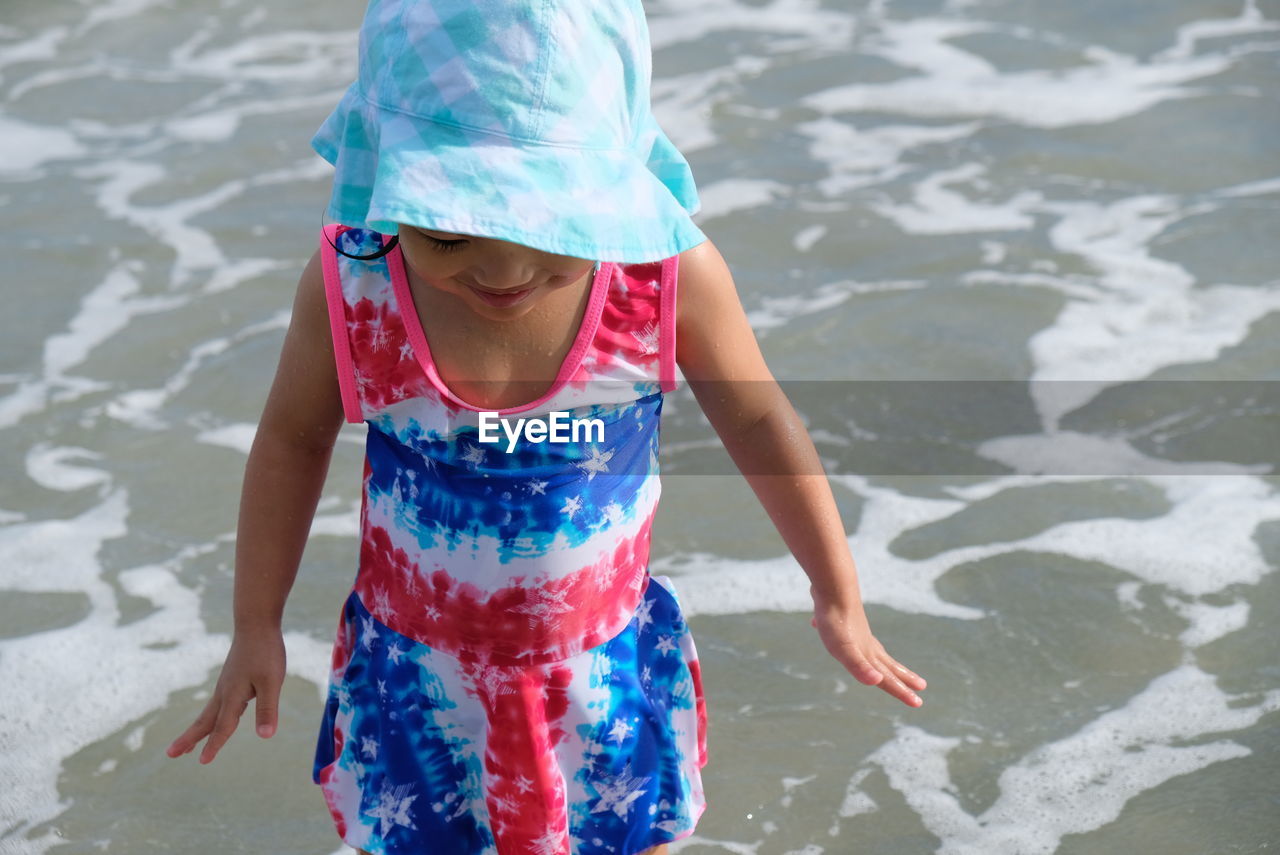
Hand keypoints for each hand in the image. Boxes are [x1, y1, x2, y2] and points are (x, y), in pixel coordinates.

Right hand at [166, 627, 286, 763]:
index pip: (223, 726)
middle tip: (171, 754)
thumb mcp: (272, 682)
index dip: (214, 745)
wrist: (256, 623)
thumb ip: (267, 709)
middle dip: (189, 739)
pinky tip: (215, 720)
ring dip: (198, 730)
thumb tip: (265, 736)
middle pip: (204, 721)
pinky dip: (211, 718)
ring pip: (209, 713)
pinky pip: (218, 704)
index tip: (203, 762)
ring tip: (187, 746)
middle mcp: (225, 692)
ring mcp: (226, 685)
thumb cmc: (265, 652)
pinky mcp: (231, 679)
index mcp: (233, 695)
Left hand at [809, 588, 925, 707]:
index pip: (886, 679)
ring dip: (880, 660)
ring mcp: (857, 631)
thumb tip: (876, 681)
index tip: (918, 703)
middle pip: (887, 665)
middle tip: (921, 685)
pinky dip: (844, 638)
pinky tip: (826, 630)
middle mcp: (866, 643)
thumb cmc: (836, 622)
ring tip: (883, 664)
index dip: (901, 692)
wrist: (833, 586)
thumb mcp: (844, 650)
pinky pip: (847, 633)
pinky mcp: (844, 619)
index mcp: (868, 654)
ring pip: (871, 649)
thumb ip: (859, 667)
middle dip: (902, 678)